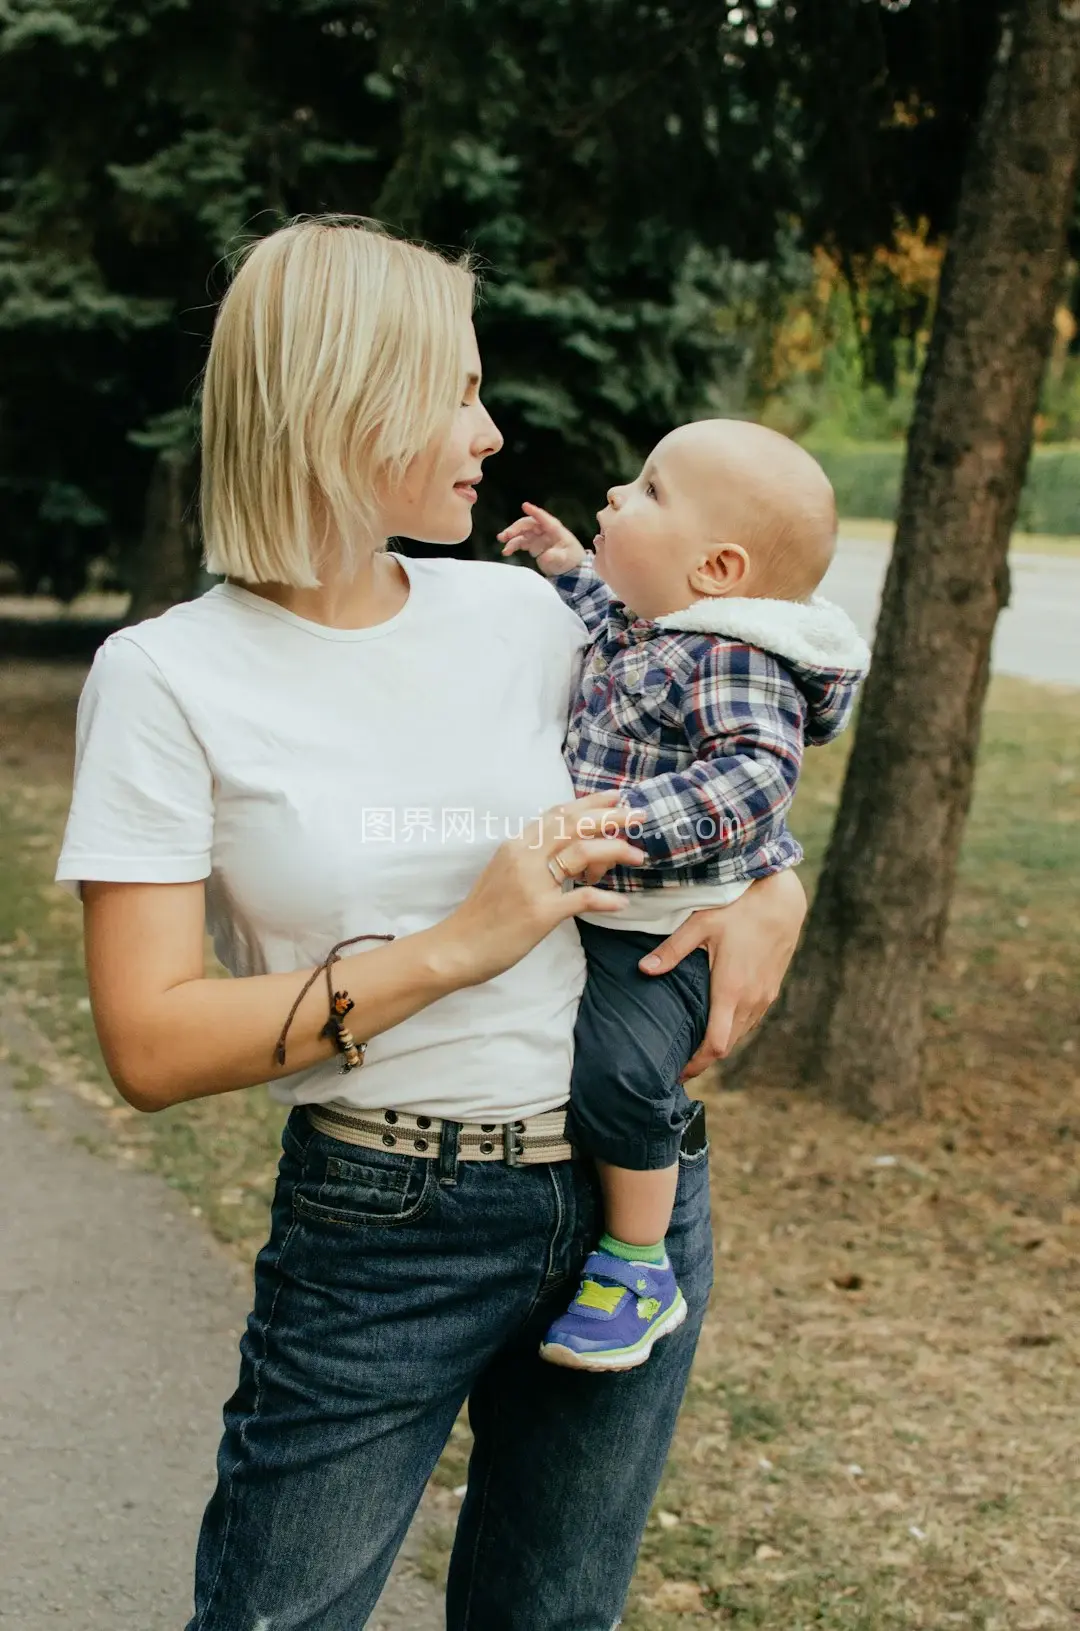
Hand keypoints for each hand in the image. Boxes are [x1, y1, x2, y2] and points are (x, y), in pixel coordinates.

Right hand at [434, 791, 644, 987]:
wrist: (456, 947)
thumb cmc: (483, 915)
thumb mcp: (504, 874)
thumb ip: (532, 859)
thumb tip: (567, 853)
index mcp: (516, 845)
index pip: (557, 814)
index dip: (589, 803)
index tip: (615, 797)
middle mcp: (523, 857)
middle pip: (574, 824)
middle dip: (611, 816)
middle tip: (639, 815)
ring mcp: (531, 883)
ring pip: (581, 852)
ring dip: (615, 850)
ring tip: (637, 856)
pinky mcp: (540, 912)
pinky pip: (582, 898)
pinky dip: (606, 899)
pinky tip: (620, 903)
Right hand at [497, 502, 586, 575]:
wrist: (571, 568)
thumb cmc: (572, 559)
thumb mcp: (565, 558)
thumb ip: (555, 556)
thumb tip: (545, 556)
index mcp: (555, 529)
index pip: (543, 518)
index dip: (534, 511)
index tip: (524, 505)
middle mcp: (544, 530)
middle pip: (528, 524)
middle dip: (516, 528)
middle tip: (505, 535)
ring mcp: (538, 537)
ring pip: (522, 532)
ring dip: (511, 536)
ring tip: (502, 541)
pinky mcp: (533, 545)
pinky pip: (520, 542)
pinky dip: (513, 545)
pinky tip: (506, 551)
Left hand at [639, 869, 807, 1077]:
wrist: (782, 902)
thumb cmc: (739, 910)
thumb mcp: (701, 925)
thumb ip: (672, 950)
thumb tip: (643, 969)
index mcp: (731, 990)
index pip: (716, 1045)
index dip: (697, 1064)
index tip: (677, 1074)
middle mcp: (751, 1000)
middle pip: (727, 1046)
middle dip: (703, 1059)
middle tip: (678, 1065)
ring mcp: (764, 997)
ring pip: (740, 1034)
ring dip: (719, 1044)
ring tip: (694, 1048)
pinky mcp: (771, 990)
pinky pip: (750, 1021)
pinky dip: (733, 1029)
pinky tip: (718, 1022)